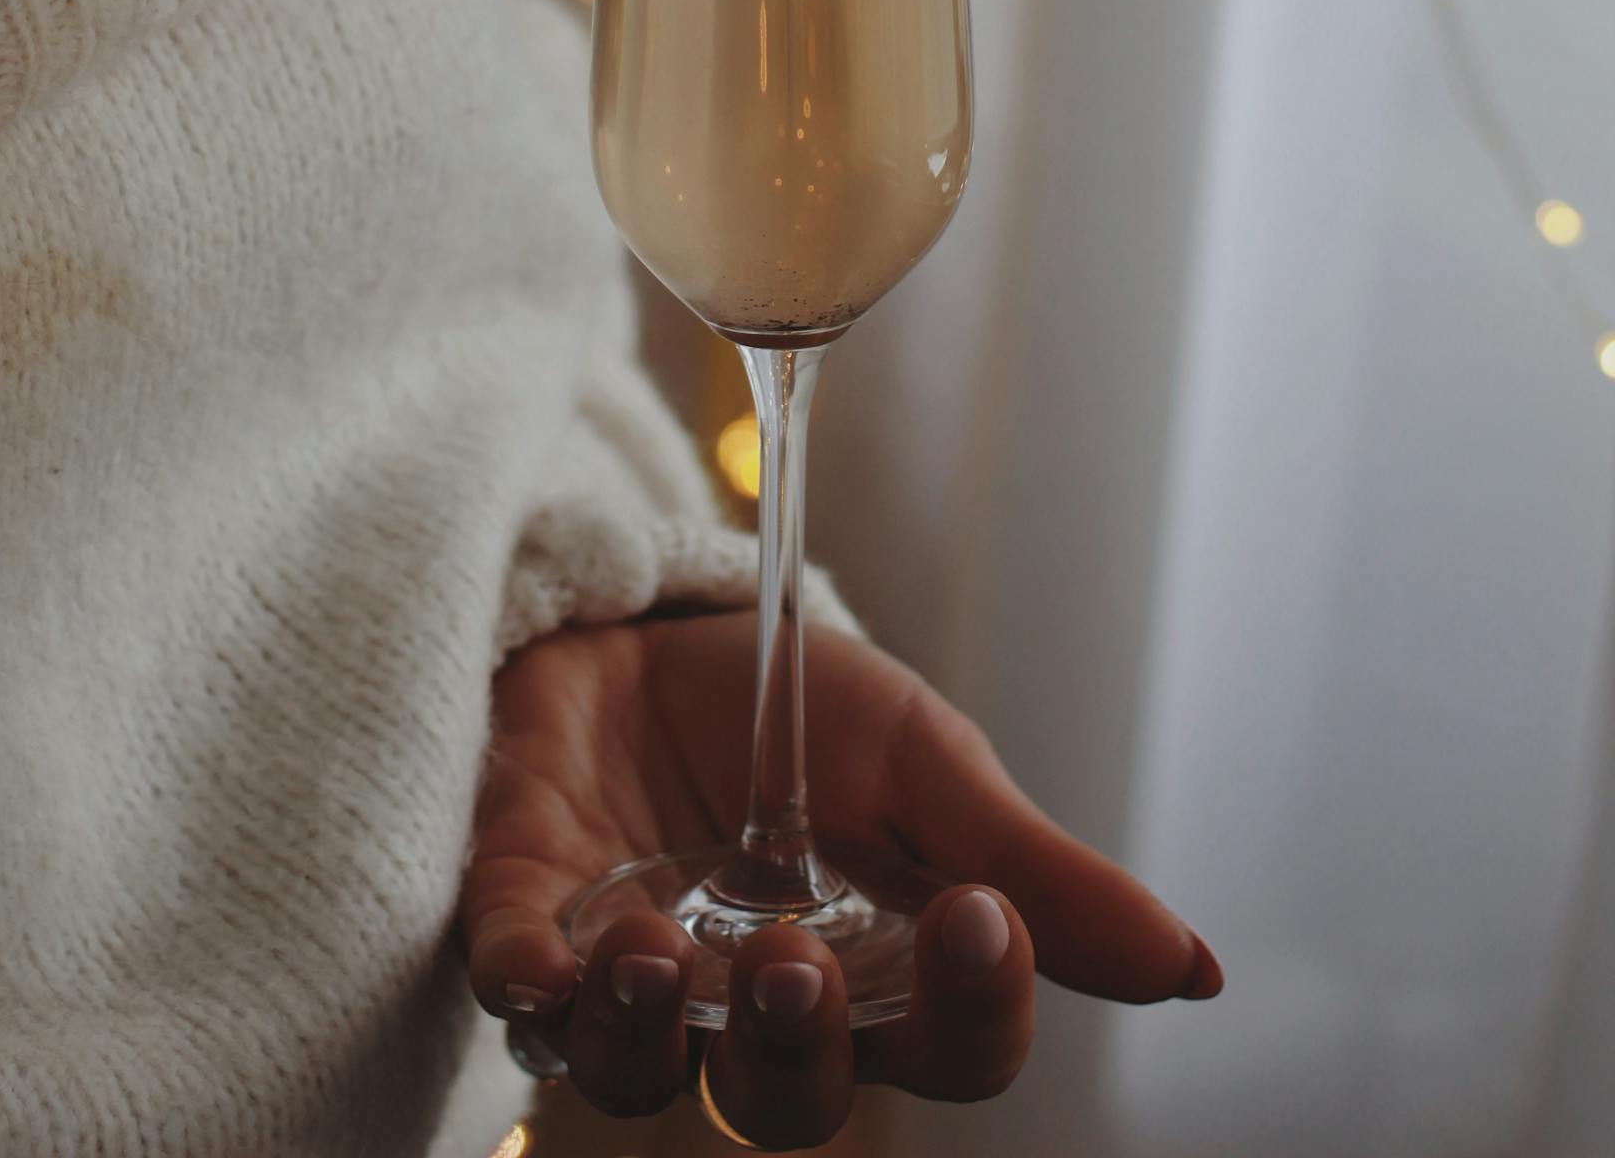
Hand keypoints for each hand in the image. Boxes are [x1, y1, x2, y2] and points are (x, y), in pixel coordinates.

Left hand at [459, 609, 1220, 1147]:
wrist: (649, 617)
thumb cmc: (796, 709)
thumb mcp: (923, 758)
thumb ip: (1034, 867)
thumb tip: (1195, 971)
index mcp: (877, 974)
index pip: (949, 1049)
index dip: (972, 1007)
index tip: (977, 914)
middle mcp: (755, 1005)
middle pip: (792, 1097)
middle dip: (792, 1045)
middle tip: (788, 956)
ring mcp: (635, 977)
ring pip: (641, 1074)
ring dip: (644, 1033)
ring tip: (649, 954)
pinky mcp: (528, 919)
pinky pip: (518, 992)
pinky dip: (529, 986)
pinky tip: (545, 961)